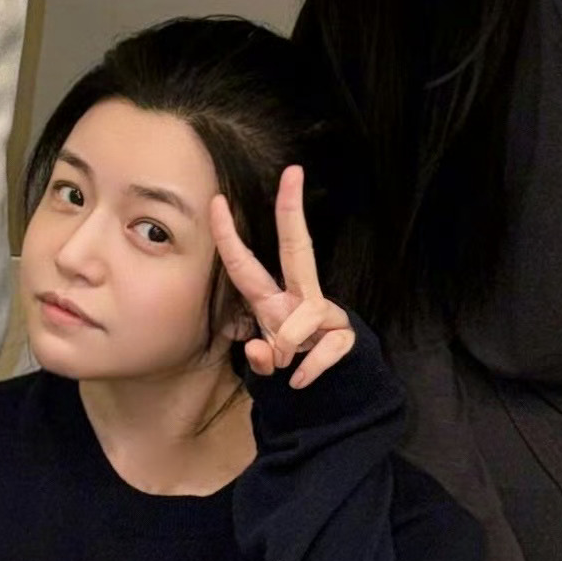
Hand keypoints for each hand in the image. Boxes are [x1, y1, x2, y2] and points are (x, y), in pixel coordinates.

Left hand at [207, 167, 355, 388]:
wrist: (333, 388)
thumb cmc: (293, 363)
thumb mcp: (268, 365)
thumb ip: (260, 359)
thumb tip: (260, 350)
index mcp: (273, 299)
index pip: (245, 265)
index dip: (229, 236)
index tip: (216, 200)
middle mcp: (300, 296)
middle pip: (297, 247)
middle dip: (292, 211)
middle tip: (292, 172)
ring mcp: (326, 312)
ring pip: (301, 319)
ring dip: (287, 348)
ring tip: (288, 366)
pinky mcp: (345, 334)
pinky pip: (324, 349)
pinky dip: (308, 370)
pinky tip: (302, 381)